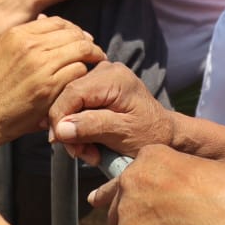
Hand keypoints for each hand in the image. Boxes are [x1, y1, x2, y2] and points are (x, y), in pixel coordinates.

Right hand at [0, 15, 103, 142]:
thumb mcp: (0, 53)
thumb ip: (23, 39)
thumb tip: (44, 22)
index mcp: (16, 34)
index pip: (58, 22)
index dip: (74, 30)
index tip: (82, 40)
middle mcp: (28, 44)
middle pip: (73, 34)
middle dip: (87, 43)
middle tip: (95, 53)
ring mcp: (39, 64)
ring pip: (80, 49)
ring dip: (91, 57)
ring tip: (95, 65)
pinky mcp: (48, 86)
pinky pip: (78, 71)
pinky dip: (84, 74)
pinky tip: (83, 81)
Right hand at [48, 61, 175, 163]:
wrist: (164, 133)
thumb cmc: (149, 134)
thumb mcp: (122, 133)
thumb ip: (92, 126)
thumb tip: (60, 129)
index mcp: (113, 77)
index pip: (72, 93)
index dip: (60, 119)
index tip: (62, 143)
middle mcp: (105, 70)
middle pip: (69, 98)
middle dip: (69, 129)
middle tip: (82, 153)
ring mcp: (100, 77)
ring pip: (70, 104)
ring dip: (75, 132)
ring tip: (90, 152)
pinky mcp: (97, 88)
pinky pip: (77, 106)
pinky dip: (80, 127)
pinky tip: (90, 143)